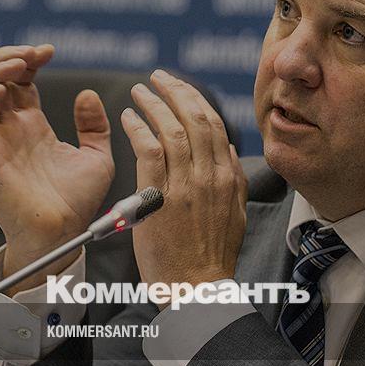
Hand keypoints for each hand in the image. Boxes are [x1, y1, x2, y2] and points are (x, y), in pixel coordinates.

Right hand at [0, 45, 114, 293]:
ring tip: (18, 64)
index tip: (49, 51)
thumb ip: (94, 126)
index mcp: (33, 127)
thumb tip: (86, 94)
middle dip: (11, 57)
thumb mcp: (97, 157)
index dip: (29, 60)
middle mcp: (10, 130)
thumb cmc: (77, 202)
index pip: (21, 81)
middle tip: (34, 52)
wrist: (63, 233)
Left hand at [119, 70, 246, 299]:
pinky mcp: (158, 199)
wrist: (196, 288)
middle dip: (175, 91)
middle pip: (194, 118)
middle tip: (157, 77)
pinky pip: (148, 151)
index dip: (194, 99)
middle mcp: (209, 176)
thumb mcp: (236, 214)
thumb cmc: (211, 256)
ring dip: (153, 104)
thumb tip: (228, 150)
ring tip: (139, 91)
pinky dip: (138, 129)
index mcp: (227, 178)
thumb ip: (232, 180)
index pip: (213, 125)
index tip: (179, 87)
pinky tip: (128, 118)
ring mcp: (184, 187)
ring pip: (170, 130)